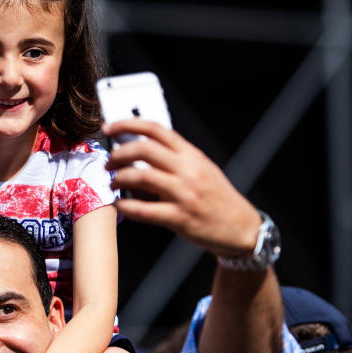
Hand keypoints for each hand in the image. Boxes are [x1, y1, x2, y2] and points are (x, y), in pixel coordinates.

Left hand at [103, 119, 261, 257]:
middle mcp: (188, 170)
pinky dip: (126, 206)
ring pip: (140, 177)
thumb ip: (176, 158)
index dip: (128, 124)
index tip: (110, 127)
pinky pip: (144, 210)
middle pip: (143, 150)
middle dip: (118, 154)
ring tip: (114, 183)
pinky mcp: (180, 218)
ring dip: (119, 179)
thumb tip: (141, 150)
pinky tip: (120, 205)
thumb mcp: (202, 168)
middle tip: (109, 163)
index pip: (156, 129)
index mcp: (192, 155)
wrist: (242, 228)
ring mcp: (184, 194)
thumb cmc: (218, 198)